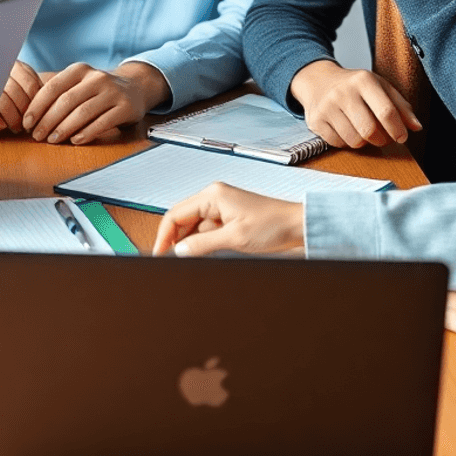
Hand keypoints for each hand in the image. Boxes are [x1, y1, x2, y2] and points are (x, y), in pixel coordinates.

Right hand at [0, 60, 42, 131]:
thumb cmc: (9, 93)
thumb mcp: (24, 86)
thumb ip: (37, 90)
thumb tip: (57, 103)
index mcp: (15, 66)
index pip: (30, 84)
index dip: (37, 103)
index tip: (40, 116)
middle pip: (16, 93)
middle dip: (24, 113)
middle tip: (28, 126)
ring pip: (3, 102)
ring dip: (12, 119)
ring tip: (16, 127)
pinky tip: (1, 126)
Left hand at [22, 61, 169, 144]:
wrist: (134, 88)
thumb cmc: (97, 90)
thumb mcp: (78, 84)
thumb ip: (57, 94)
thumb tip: (26, 114)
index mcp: (80, 70)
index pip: (53, 87)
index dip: (37, 106)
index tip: (26, 123)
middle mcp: (97, 78)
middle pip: (66, 101)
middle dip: (48, 121)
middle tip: (37, 136)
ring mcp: (113, 92)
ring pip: (83, 112)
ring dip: (64, 129)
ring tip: (52, 140)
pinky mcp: (125, 107)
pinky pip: (102, 122)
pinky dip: (86, 133)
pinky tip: (75, 141)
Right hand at [153, 182, 303, 256]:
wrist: (297, 226)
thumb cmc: (273, 225)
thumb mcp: (234, 238)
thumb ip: (202, 244)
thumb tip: (179, 251)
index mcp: (213, 195)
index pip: (175, 214)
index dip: (163, 236)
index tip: (158, 254)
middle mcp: (214, 197)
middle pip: (182, 219)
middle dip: (173, 240)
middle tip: (168, 261)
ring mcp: (222, 208)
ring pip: (193, 227)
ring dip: (187, 243)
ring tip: (184, 261)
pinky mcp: (229, 218)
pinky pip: (206, 230)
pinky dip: (200, 243)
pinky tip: (199, 255)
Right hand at [290, 59, 420, 148]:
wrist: (318, 80)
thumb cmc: (354, 86)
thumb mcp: (380, 87)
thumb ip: (400, 106)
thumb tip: (416, 127)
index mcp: (364, 80)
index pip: (386, 111)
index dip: (397, 129)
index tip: (401, 137)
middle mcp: (343, 92)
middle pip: (369, 130)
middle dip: (381, 139)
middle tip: (382, 137)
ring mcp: (327, 107)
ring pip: (354, 140)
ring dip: (363, 142)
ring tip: (363, 131)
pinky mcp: (316, 120)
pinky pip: (338, 143)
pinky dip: (346, 142)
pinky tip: (347, 131)